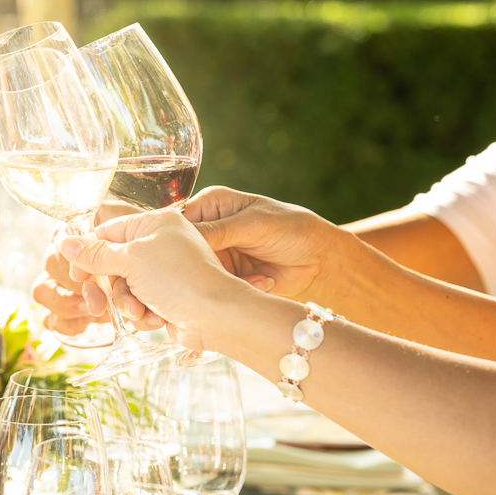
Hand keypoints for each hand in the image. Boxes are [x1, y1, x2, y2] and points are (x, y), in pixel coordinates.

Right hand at [58, 210, 243, 349]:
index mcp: (154, 223)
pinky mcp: (167, 297)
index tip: (77, 274)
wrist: (216, 316)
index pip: (107, 231)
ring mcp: (164, 272)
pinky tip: (157, 319)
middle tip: (96, 303)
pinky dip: (143, 313)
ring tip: (140, 311)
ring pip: (123, 287)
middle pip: (112, 263)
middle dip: (108, 286)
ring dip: (126, 303)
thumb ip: (95, 253)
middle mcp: (159, 244)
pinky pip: (139, 303)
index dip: (88, 254)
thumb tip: (64, 244)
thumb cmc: (179, 279)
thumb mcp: (131, 260)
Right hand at [183, 186, 342, 300]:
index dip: (174, 241)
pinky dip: (240, 288)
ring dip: (226, 280)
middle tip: (222, 274)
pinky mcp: (226, 277)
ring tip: (256, 277)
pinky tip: (264, 281)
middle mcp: (208, 230)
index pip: (177, 222)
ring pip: (199, 274)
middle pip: (184, 252)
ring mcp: (216, 255)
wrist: (321, 260)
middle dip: (203, 266)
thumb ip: (215, 232)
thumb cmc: (291, 228)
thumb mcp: (252, 225)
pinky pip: (217, 289)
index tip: (185, 257)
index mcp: (210, 205)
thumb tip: (175, 240)